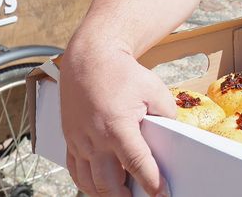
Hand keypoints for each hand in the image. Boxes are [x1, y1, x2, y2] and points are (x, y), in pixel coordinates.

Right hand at [60, 39, 175, 196]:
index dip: (151, 183)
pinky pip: (75, 171)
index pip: (136, 163)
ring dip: (107, 194)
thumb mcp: (154, 89)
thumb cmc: (121, 72)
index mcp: (117, 125)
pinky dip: (87, 184)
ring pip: (89, 182)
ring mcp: (78, 140)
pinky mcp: (70, 139)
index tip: (161, 193)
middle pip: (108, 183)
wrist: (89, 58)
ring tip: (124, 194)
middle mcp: (94, 137)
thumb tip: (172, 136)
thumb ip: (166, 116)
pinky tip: (100, 186)